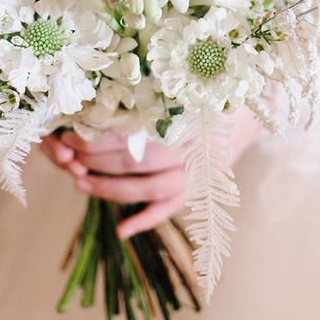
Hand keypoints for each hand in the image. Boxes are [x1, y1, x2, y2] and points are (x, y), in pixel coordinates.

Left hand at [40, 105, 262, 237]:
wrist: (250, 109)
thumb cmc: (208, 93)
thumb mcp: (181, 87)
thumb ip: (147, 97)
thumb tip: (99, 99)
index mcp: (178, 119)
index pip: (128, 133)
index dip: (96, 138)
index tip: (71, 134)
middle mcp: (187, 149)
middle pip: (133, 162)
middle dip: (96, 163)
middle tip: (68, 159)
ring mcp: (195, 174)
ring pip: (147, 189)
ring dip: (111, 191)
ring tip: (81, 184)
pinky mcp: (199, 190)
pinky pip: (170, 210)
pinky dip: (146, 221)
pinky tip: (121, 231)